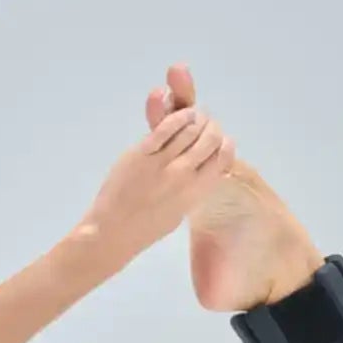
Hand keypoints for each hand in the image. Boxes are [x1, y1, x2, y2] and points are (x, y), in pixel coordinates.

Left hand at [74, 105, 234, 268]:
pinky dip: (176, 118)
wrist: (116, 228)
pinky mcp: (141, 154)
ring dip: (196, 119)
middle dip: (212, 127)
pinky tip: (181, 114)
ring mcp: (162, 163)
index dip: (226, 145)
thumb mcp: (182, 211)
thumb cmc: (149, 226)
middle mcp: (184, 175)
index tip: (223, 138)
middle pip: (208, 142)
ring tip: (195, 114)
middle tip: (208, 121)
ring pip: (189, 132)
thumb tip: (202, 171)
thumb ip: (194, 190)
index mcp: (197, 192)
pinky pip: (164, 130)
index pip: (222, 160)